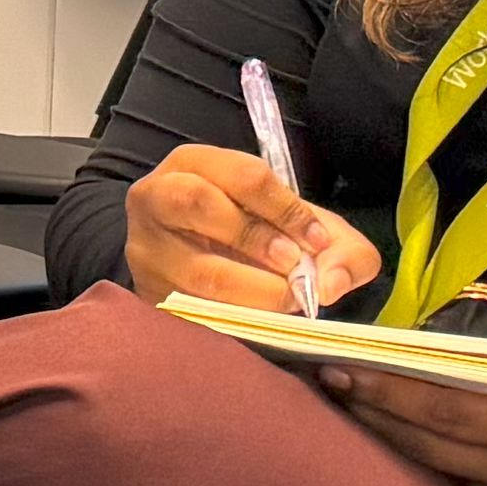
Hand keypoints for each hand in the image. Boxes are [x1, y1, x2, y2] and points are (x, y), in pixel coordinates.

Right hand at [117, 139, 373, 313]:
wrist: (195, 263)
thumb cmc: (252, 236)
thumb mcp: (298, 228)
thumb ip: (341, 248)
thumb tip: (331, 284)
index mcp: (195, 164)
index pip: (242, 174)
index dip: (287, 208)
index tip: (317, 241)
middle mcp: (155, 197)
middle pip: (199, 203)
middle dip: (256, 237)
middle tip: (294, 265)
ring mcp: (145, 249)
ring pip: (194, 269)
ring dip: (251, 288)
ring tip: (283, 298)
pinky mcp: (146, 293)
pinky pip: (189, 311)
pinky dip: (233, 318)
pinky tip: (257, 320)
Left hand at [323, 323, 486, 485]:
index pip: (459, 411)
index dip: (397, 391)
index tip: (349, 365)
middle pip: (438, 447)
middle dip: (379, 412)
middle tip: (329, 377)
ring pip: (455, 477)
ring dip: (407, 442)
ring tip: (361, 404)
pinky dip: (452, 472)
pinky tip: (425, 446)